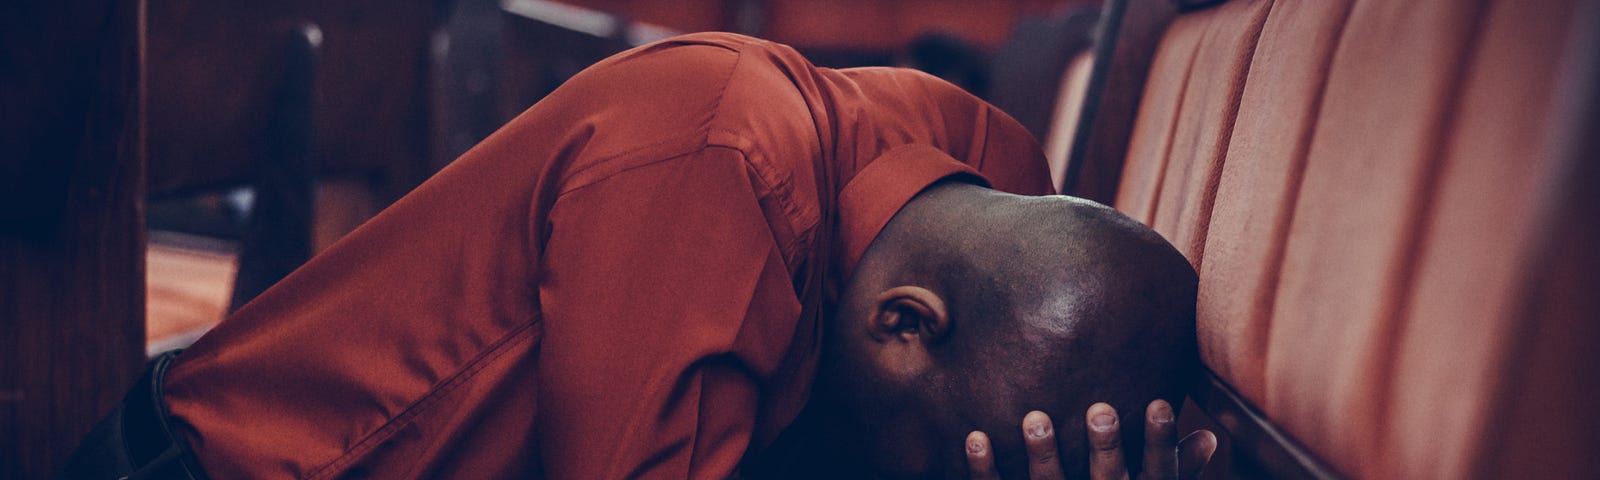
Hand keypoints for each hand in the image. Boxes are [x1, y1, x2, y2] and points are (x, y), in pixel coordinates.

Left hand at [964, 400, 1216, 478]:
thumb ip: (1180, 473)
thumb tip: (1208, 437)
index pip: (1156, 474)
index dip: (1159, 443)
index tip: (1160, 403)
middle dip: (1105, 447)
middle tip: (1100, 409)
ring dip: (1043, 454)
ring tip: (1035, 418)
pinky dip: (984, 468)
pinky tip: (975, 436)